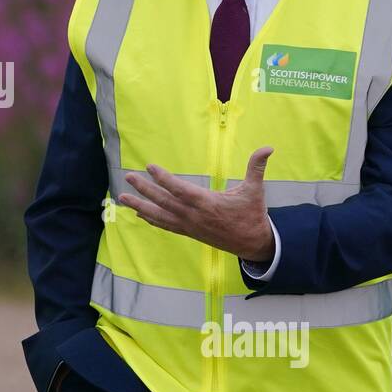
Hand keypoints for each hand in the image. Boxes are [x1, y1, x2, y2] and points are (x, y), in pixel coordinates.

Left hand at [118, 147, 275, 262]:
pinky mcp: (189, 232)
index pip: (180, 189)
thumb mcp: (255, 190)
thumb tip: (269, 147)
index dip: (164, 178)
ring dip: (140, 206)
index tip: (150, 167)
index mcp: (207, 203)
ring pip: (160, 215)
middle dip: (144, 189)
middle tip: (128, 178)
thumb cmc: (252, 214)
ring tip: (122, 199)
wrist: (253, 244)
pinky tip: (139, 213)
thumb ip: (257, 167)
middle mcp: (194, 216)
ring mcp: (190, 226)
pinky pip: (166, 225)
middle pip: (164, 201)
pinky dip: (151, 219)